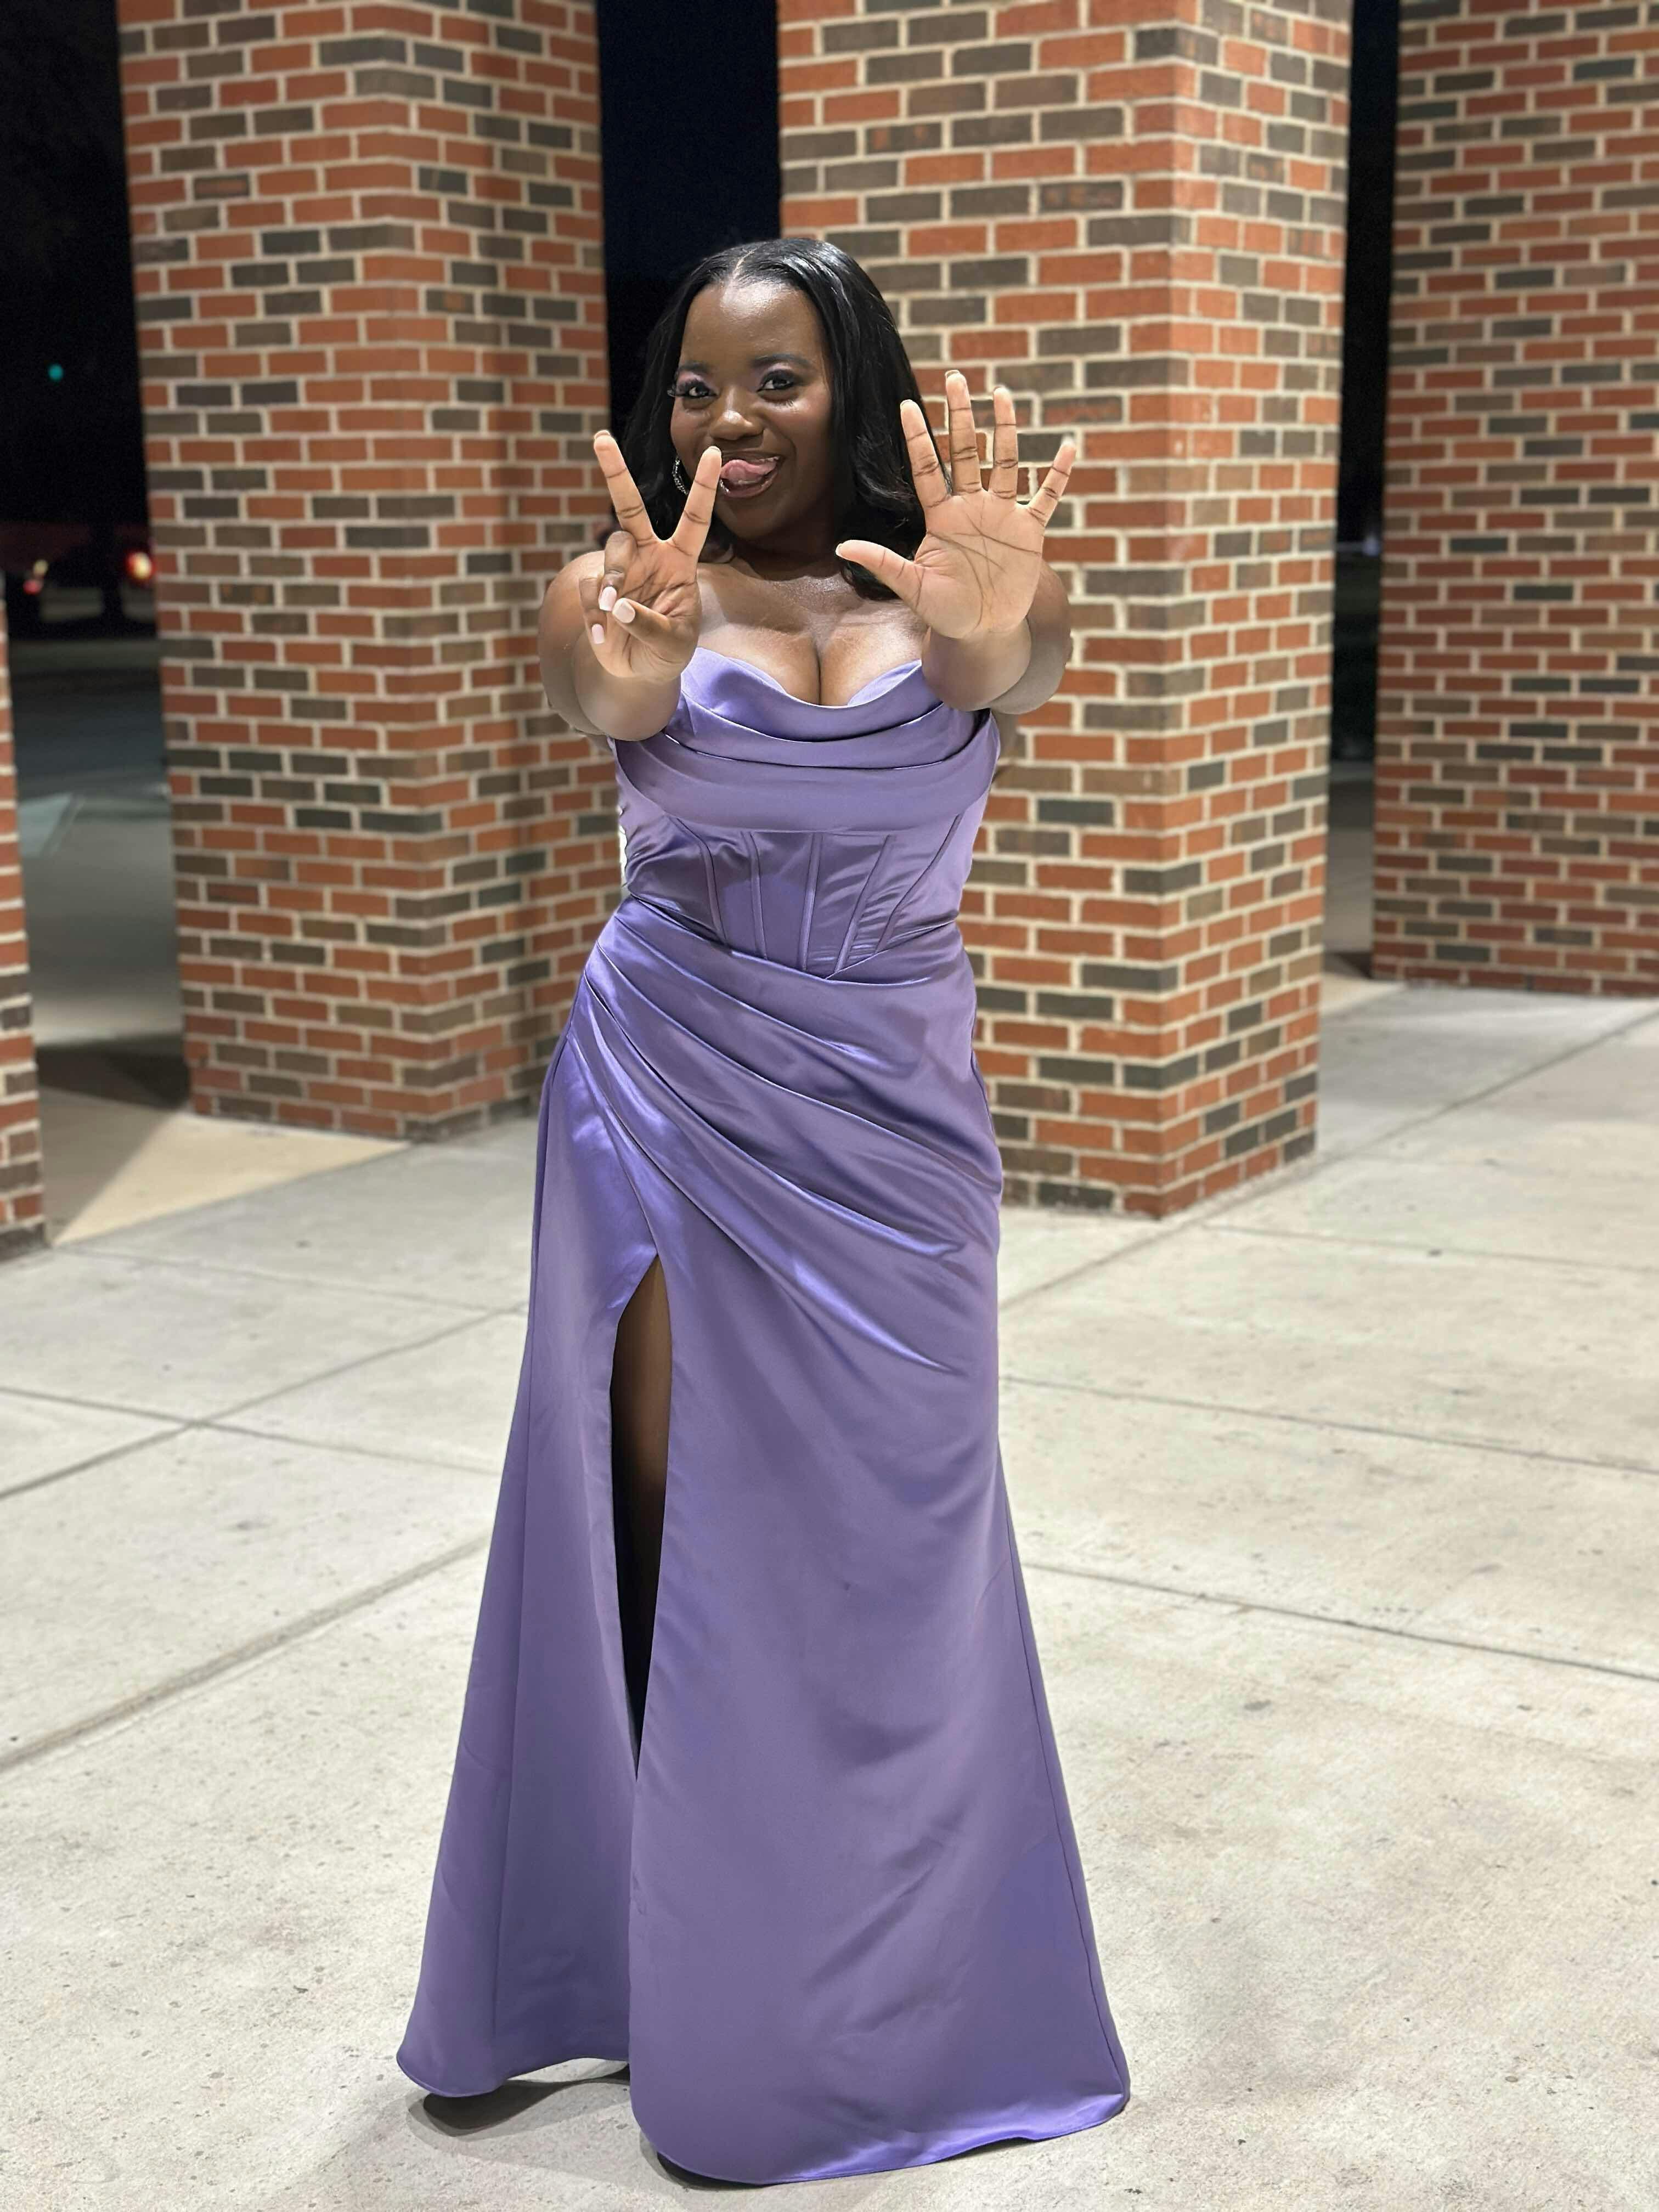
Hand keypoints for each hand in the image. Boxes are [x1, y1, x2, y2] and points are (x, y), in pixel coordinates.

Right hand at [581, 433, 722, 685]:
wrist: (639, 672)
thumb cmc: (667, 652)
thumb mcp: (673, 645)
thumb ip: (651, 626)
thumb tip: (618, 606)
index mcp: (679, 560)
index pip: (695, 518)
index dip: (704, 487)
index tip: (715, 453)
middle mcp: (648, 555)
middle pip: (629, 507)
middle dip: (615, 472)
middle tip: (600, 439)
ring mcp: (619, 570)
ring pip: (609, 555)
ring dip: (611, 583)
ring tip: (612, 614)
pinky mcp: (595, 588)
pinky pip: (589, 589)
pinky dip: (595, 615)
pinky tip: (604, 637)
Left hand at [834, 371, 1074, 641]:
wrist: (982, 630)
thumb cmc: (945, 610)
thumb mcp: (913, 587)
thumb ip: (883, 563)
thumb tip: (842, 547)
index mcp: (942, 517)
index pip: (928, 469)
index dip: (918, 439)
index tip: (907, 406)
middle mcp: (972, 507)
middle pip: (966, 452)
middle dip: (960, 416)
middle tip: (955, 379)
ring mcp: (1003, 515)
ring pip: (1005, 462)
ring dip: (1004, 429)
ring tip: (1000, 393)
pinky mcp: (1029, 531)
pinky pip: (1047, 497)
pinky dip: (1058, 474)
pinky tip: (1069, 447)